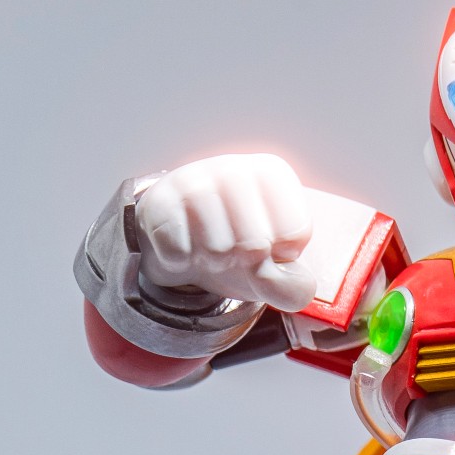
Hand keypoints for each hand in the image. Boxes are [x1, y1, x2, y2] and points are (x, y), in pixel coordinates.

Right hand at [135, 154, 316, 311]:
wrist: (180, 244)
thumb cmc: (236, 250)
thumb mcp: (274, 273)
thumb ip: (294, 287)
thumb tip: (291, 285)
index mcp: (273, 174)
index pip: (296, 232)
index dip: (282, 255)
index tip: (269, 244)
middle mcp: (234, 168)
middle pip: (256, 244)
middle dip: (246, 262)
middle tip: (234, 250)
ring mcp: (193, 180)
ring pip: (217, 248)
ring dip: (214, 262)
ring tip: (209, 247)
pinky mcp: (158, 201)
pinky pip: (179, 253)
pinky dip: (183, 262)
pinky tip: (184, 245)